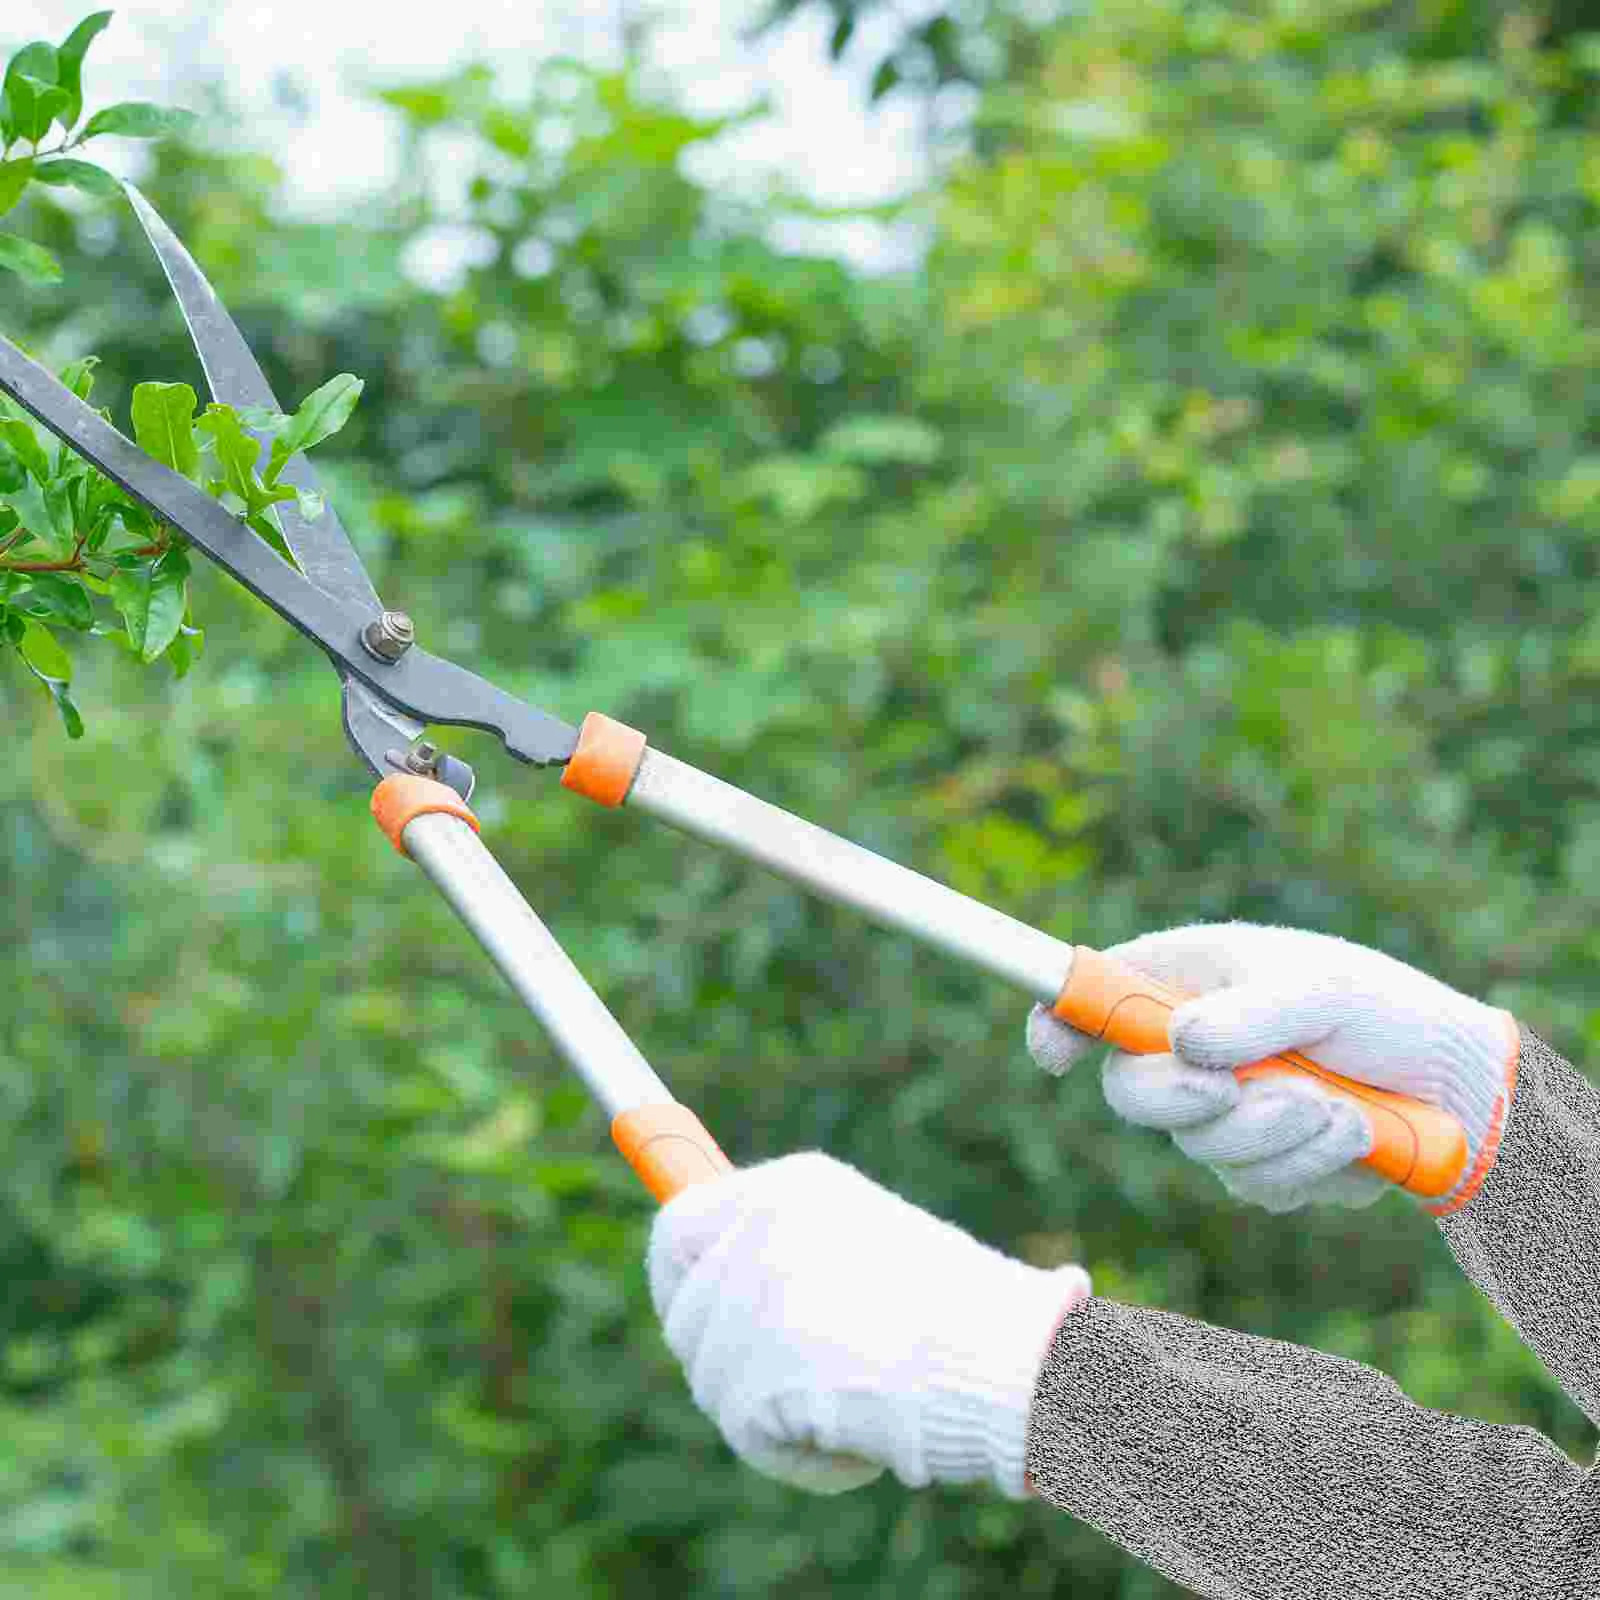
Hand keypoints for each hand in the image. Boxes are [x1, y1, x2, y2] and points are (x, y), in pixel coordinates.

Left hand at [647, 1150, 1090, 1497]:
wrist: (1006, 1358)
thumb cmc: (963, 1312)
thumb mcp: (869, 1245)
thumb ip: (792, 1256)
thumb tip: (724, 1290)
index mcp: (789, 1187)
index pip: (681, 1224)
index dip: (677, 1278)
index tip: (688, 1313)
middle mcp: (757, 1228)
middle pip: (685, 1315)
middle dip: (727, 1362)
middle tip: (796, 1385)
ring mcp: (748, 1300)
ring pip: (715, 1384)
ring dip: (773, 1413)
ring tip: (855, 1403)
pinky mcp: (750, 1374)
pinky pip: (747, 1436)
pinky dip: (796, 1456)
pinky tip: (854, 1441)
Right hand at [1026, 922, 1517, 1215]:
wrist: (1457, 1088)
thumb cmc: (1382, 1009)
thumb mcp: (1323, 990)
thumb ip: (1253, 1015)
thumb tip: (1181, 1043)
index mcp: (1186, 978)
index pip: (1096, 995)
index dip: (1060, 1021)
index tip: (1053, 1051)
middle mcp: (1188, 1045)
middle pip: (1131, 1091)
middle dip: (1186, 1101)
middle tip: (1232, 1092)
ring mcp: (1219, 1111)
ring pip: (1202, 1148)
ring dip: (1276, 1134)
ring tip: (1342, 1110)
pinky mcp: (1257, 1165)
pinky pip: (1256, 1186)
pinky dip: (1309, 1167)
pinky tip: (1354, 1135)